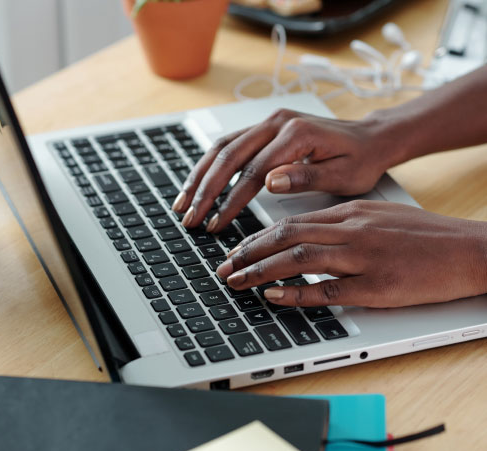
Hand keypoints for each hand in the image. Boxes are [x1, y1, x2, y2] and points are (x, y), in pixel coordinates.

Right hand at [172, 109, 398, 231]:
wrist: (371, 139)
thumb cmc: (361, 160)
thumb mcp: (343, 175)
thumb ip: (306, 178)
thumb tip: (269, 182)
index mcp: (296, 135)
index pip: (253, 172)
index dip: (231, 201)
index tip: (217, 223)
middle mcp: (277, 123)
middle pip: (229, 156)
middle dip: (205, 190)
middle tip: (189, 217)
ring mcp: (269, 123)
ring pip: (223, 148)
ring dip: (200, 176)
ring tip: (183, 202)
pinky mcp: (266, 129)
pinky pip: (230, 145)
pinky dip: (211, 165)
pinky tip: (199, 182)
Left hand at [215, 200, 486, 307]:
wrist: (467, 249)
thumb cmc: (422, 235)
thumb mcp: (375, 218)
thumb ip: (339, 226)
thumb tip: (304, 239)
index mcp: (349, 214)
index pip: (291, 222)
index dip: (257, 238)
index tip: (237, 250)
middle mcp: (351, 230)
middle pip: (286, 237)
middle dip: (248, 253)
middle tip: (224, 267)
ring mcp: (363, 257)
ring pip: (299, 258)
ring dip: (262, 270)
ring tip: (236, 280)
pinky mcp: (377, 285)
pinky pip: (328, 288)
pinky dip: (297, 292)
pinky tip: (274, 296)